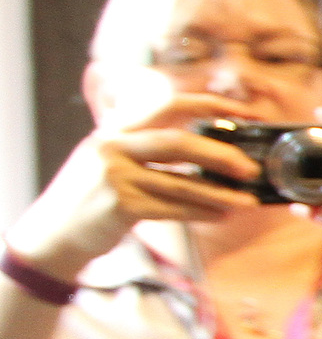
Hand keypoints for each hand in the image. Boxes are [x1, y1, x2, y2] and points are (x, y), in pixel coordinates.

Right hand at [5, 92, 256, 274]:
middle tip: (251, 168)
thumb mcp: (111, 159)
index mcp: (116, 128)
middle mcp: (114, 146)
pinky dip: (201, 212)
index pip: (169, 105)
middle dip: (221, 154)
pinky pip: (173, 208)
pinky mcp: (121, 206)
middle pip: (179, 142)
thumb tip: (213, 150)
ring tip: (248, 201)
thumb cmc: (94, 196)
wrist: (53, 232)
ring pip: (181, 183)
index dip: (211, 106)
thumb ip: (147, 148)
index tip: (246, 113)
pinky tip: (221, 215)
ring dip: (220, 194)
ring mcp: (116, 176)